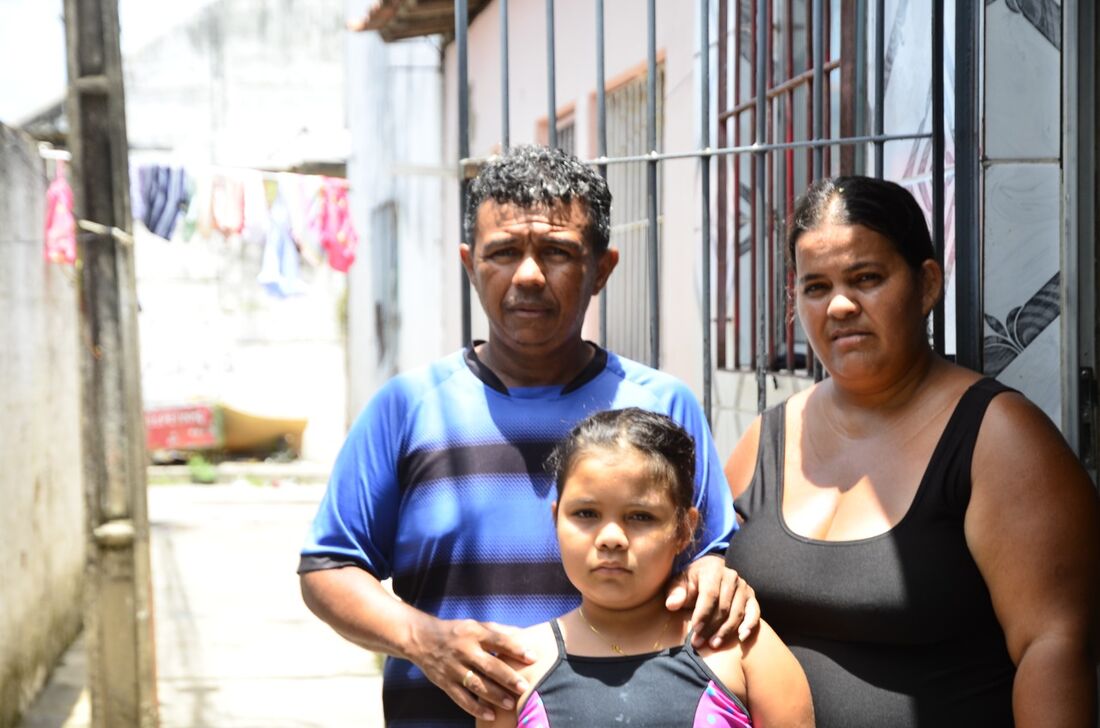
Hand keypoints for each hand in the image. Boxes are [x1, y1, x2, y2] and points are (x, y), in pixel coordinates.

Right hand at [407, 615, 534, 720]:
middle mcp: (464, 650)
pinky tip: (490, 715)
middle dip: (507, 677)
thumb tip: (523, 634)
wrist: (421, 639)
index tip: (532, 657)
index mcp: (474, 633)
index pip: (498, 641)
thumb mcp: (475, 625)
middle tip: (524, 687)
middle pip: (489, 665)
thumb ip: (498, 631)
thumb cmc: (456, 632)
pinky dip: (475, 708)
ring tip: (511, 704)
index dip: (516, 649)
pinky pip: (461, 698)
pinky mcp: (445, 682)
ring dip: (494, 695)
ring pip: (476, 684)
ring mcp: (453, 668)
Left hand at [665, 554, 759, 647]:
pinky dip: (750, 625)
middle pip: (723, 607)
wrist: (707, 574)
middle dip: (711, 627)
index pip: (710, 594)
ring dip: (726, 631)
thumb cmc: (690, 582)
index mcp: (712, 570)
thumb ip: (674, 593)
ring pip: (737, 613)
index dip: (703, 614)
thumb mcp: (678, 584)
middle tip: (699, 643)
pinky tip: (742, 638)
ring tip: (714, 645)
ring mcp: (743, 587)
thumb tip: (671, 605)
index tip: (695, 630)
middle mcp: (731, 577)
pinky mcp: (751, 598)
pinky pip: (754, 612)